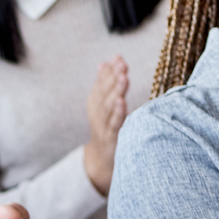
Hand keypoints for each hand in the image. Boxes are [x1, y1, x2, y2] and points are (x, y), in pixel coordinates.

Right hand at [81, 56, 129, 194]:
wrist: (101, 161)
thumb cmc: (106, 129)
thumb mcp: (103, 106)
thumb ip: (104, 84)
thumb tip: (105, 62)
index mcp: (95, 103)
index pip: (101, 83)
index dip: (109, 71)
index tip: (118, 57)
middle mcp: (97, 112)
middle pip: (104, 93)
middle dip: (113, 77)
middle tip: (121, 64)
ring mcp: (102, 126)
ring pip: (108, 106)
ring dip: (115, 91)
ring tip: (123, 77)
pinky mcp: (110, 138)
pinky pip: (114, 124)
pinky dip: (117, 113)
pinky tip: (122, 102)